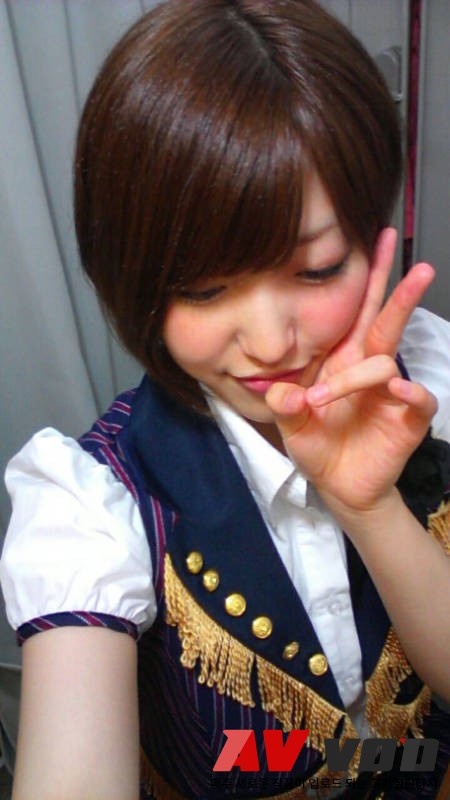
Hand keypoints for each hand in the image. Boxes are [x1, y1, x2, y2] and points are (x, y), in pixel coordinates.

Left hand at [265, 228, 436, 515]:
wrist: (339, 486)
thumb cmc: (317, 447)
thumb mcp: (291, 425)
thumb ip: (284, 406)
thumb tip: (283, 392)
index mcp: (343, 360)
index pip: (359, 311)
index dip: (370, 277)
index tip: (378, 238)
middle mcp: (369, 369)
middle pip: (388, 322)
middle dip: (402, 293)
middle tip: (420, 267)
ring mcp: (390, 393)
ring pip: (388, 362)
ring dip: (355, 377)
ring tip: (320, 399)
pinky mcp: (406, 420)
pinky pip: (417, 399)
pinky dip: (410, 392)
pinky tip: (396, 390)